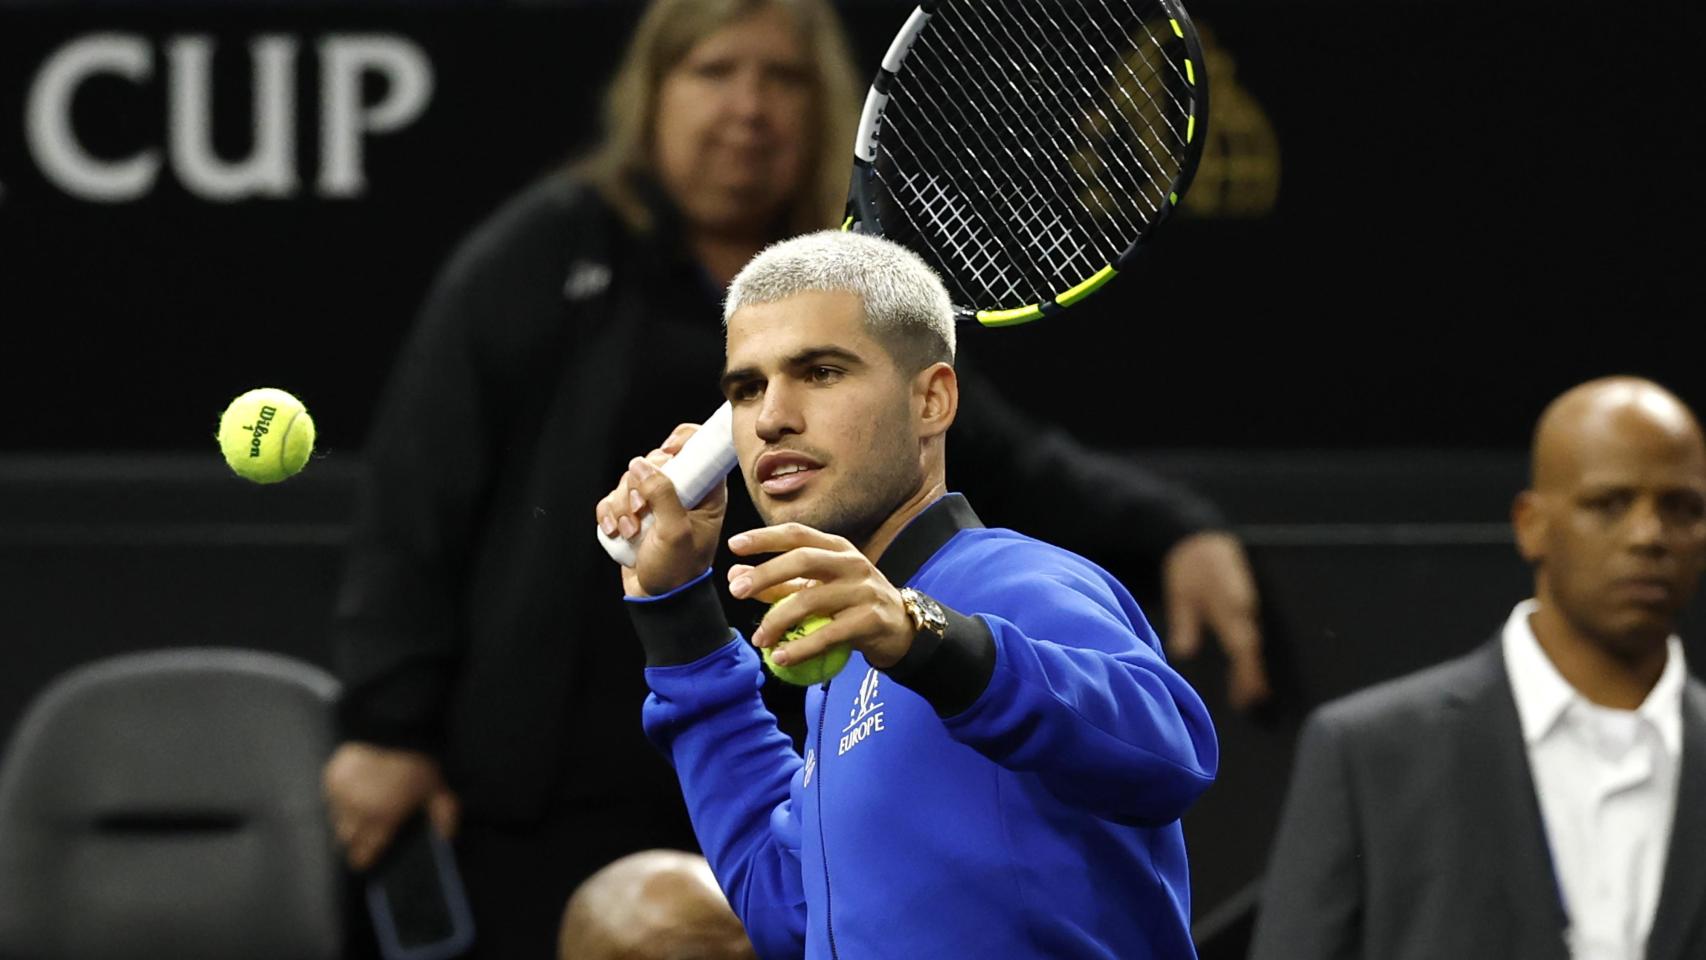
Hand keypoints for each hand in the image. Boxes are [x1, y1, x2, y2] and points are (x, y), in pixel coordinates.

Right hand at [322, 742, 459, 871]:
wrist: (391, 727)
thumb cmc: (416, 760)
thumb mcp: (437, 787)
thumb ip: (444, 813)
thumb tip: (447, 836)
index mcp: (382, 820)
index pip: (364, 853)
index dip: (363, 859)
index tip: (364, 861)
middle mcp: (357, 812)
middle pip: (346, 839)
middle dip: (353, 840)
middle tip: (363, 835)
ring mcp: (341, 795)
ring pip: (335, 818)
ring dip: (345, 818)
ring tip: (359, 811)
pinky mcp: (331, 777)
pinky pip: (330, 797)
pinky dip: (338, 797)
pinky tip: (351, 790)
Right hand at [595, 423, 727, 596]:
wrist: (658, 598)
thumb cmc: (678, 569)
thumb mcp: (676, 532)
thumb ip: (662, 495)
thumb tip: (640, 464)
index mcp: (705, 491)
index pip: (699, 448)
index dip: (682, 441)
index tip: (667, 453)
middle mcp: (681, 491)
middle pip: (655, 461)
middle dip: (639, 486)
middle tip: (640, 510)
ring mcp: (655, 501)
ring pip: (629, 480)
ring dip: (622, 505)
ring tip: (630, 532)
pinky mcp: (632, 513)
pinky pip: (612, 498)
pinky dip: (608, 513)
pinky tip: (614, 532)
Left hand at [726, 523, 914, 668]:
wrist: (899, 629)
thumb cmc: (851, 603)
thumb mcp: (818, 587)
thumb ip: (780, 583)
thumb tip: (736, 576)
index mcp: (836, 547)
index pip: (797, 535)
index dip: (765, 537)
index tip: (734, 546)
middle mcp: (851, 562)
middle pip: (804, 560)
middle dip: (766, 574)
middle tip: (737, 592)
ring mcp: (863, 590)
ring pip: (812, 600)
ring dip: (779, 620)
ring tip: (759, 639)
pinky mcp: (870, 620)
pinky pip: (829, 635)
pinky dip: (801, 648)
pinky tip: (781, 657)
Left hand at [1163, 531, 1270, 709]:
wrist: (1202, 538)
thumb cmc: (1189, 568)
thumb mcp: (1180, 593)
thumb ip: (1184, 622)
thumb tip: (1183, 652)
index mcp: (1229, 605)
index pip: (1242, 646)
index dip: (1246, 673)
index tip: (1246, 697)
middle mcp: (1247, 606)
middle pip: (1255, 647)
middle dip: (1256, 675)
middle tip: (1254, 702)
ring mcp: (1252, 602)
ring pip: (1259, 640)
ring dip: (1259, 665)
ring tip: (1259, 693)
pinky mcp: (1251, 600)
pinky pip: (1257, 629)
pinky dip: (1256, 650)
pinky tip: (1252, 668)